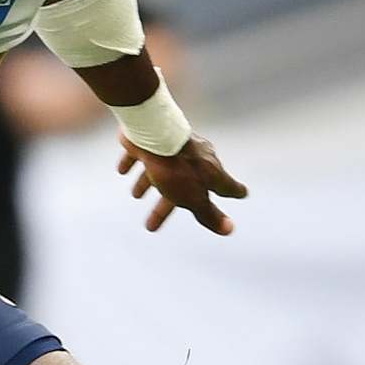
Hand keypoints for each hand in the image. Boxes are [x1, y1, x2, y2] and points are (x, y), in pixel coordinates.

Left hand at [117, 134, 247, 235]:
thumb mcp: (193, 198)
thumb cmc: (175, 169)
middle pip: (186, 184)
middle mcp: (195, 157)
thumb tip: (229, 229)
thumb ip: (208, 214)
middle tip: (152, 225)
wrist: (152, 134)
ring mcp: (173, 146)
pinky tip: (122, 170)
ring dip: (149, 182)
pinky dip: (132, 163)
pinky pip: (141, 153)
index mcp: (210, 171)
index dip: (235, 192)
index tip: (242, 194)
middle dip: (170, 204)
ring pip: (162, 169)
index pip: (228, 186)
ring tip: (135, 194)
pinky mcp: (151, 139)